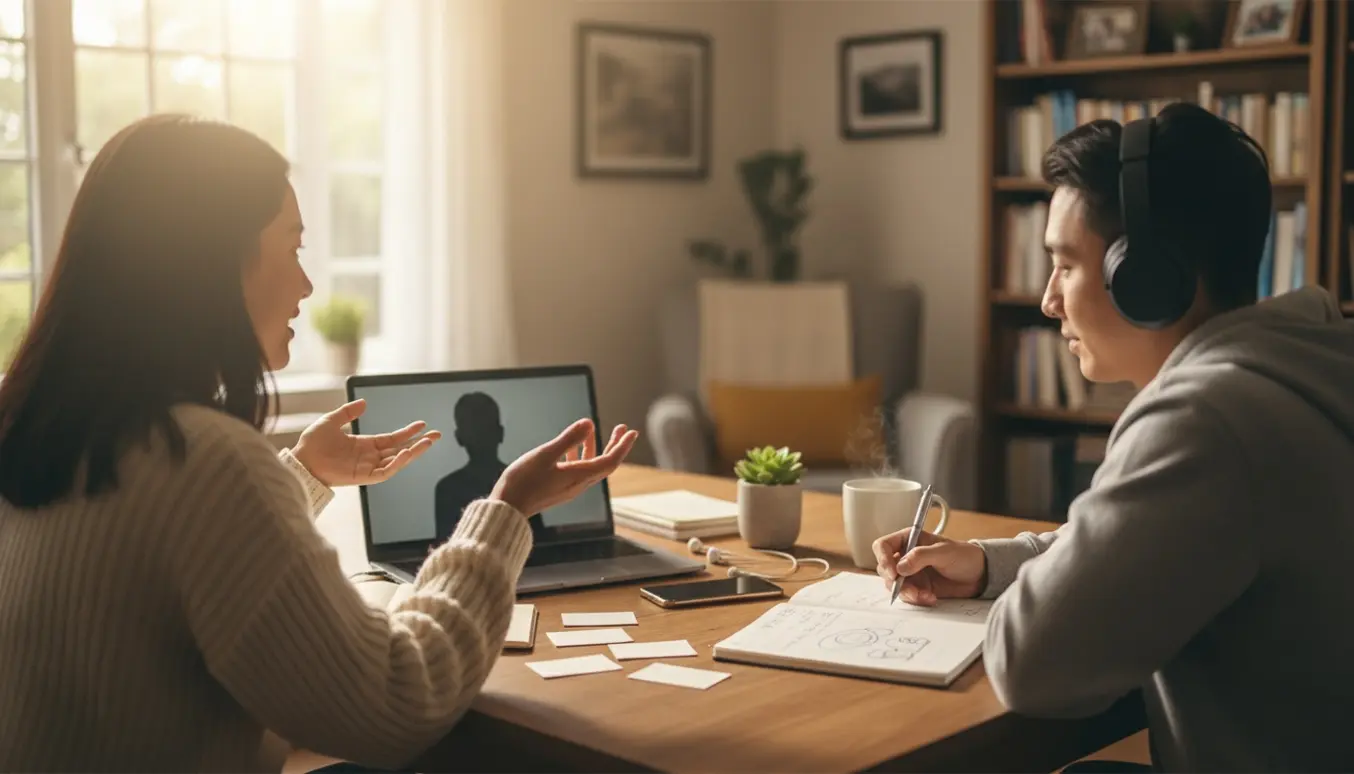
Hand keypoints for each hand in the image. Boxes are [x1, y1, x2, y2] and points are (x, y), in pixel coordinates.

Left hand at [291, 399, 440, 486]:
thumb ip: (347, 412)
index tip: (422, 425)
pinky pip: (385, 472)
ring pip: (397, 461)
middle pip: (400, 449)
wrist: (301, 460)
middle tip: (437, 436)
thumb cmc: (312, 443)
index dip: (407, 432)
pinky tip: (406, 453)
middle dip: (419, 443)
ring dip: (413, 452)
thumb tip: (364, 402)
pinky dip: (397, 463)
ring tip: (428, 442)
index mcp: (364, 444)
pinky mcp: (363, 477)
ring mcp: (368, 467)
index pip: (392, 439)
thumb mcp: (331, 420)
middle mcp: (369, 456)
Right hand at [491, 418, 637, 516]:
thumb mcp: (545, 454)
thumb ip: (568, 439)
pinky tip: (570, 447)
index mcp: (579, 476)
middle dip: (614, 445)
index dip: (622, 446)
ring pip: (590, 467)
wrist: (508, 508)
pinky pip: (577, 471)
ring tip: (592, 430)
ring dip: (594, 448)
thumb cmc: (523, 481)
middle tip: (621, 428)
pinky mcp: (558, 489)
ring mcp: (568, 488)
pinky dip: (579, 456)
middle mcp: (578, 484)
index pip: (610, 461)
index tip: (631, 432)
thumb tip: (589, 423)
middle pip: (604, 464)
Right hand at [872, 528, 986, 606]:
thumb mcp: (944, 552)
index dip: (883, 558)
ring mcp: (910, 573)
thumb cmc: (963, 556)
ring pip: (894, 585)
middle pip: (885, 568)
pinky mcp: (917, 587)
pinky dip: (916, 599)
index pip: (883, 546)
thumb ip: (921, 556)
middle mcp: (905, 556)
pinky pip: (907, 596)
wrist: (979, 575)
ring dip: (907, 593)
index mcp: (909, 539)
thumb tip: (900, 567)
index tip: (893, 572)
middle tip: (912, 589)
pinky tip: (931, 598)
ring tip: (925, 595)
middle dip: (896, 581)